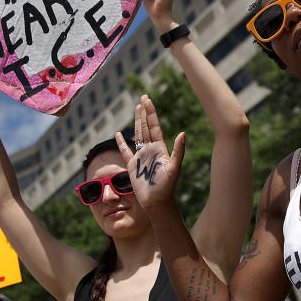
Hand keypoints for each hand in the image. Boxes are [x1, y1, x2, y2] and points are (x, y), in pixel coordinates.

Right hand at [116, 95, 184, 210]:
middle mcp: (151, 150)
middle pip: (146, 127)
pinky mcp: (133, 166)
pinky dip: (121, 142)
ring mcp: (141, 157)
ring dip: (137, 122)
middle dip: (145, 113)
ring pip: (138, 135)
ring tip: (136, 109)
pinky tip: (118, 134)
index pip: (154, 126)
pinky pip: (125, 151)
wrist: (157, 202)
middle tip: (143, 98)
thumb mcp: (174, 168)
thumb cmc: (167, 187)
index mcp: (160, 149)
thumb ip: (178, 151)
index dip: (151, 113)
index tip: (147, 100)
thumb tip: (182, 133)